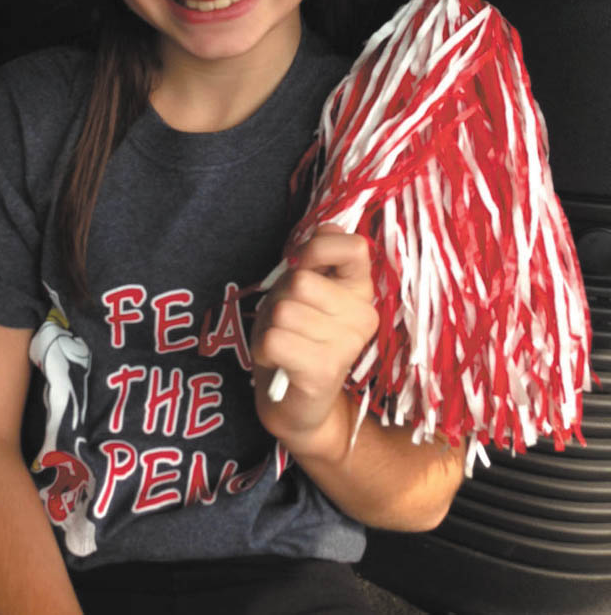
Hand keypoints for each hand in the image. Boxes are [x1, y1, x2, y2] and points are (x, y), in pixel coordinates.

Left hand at [250, 226, 377, 456]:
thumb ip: (315, 257)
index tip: (302, 266)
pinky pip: (275, 339)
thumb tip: (329, 225)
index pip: (354, 246)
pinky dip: (264, 348)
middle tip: (290, 322)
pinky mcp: (325, 371)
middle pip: (301, 281)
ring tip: (286, 343)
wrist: (294, 401)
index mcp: (361, 289)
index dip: (317, 249)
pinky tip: (279, 360)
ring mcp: (347, 344)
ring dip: (271, 325)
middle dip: (281, 297)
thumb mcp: (303, 289)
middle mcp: (363, 315)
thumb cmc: (296, 336)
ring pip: (284, 310)